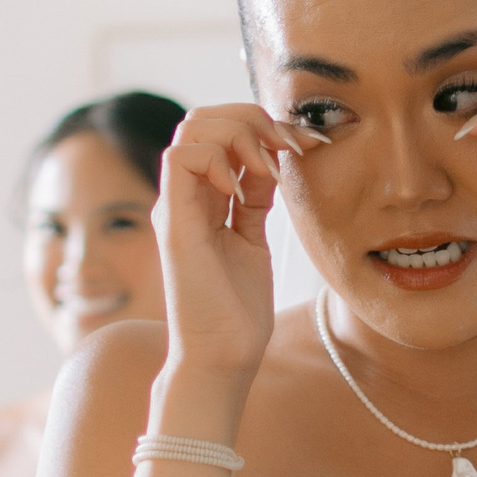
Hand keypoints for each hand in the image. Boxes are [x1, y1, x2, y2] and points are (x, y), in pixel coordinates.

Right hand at [152, 104, 314, 387]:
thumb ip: (254, 199)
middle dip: (251, 118)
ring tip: (267, 165)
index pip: (220, 132)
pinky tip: (241, 188)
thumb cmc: (237, 312)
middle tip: (287, 146)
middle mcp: (184, 197)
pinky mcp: (173, 223)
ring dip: (239, 133)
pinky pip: (182, 159)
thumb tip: (271, 159)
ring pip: (192, 128)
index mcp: (203, 199)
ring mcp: (176, 207)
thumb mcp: (253, 240)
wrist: (223, 358)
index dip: (263, 126)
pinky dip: (217, 159)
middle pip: (203, 118)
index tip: (303, 146)